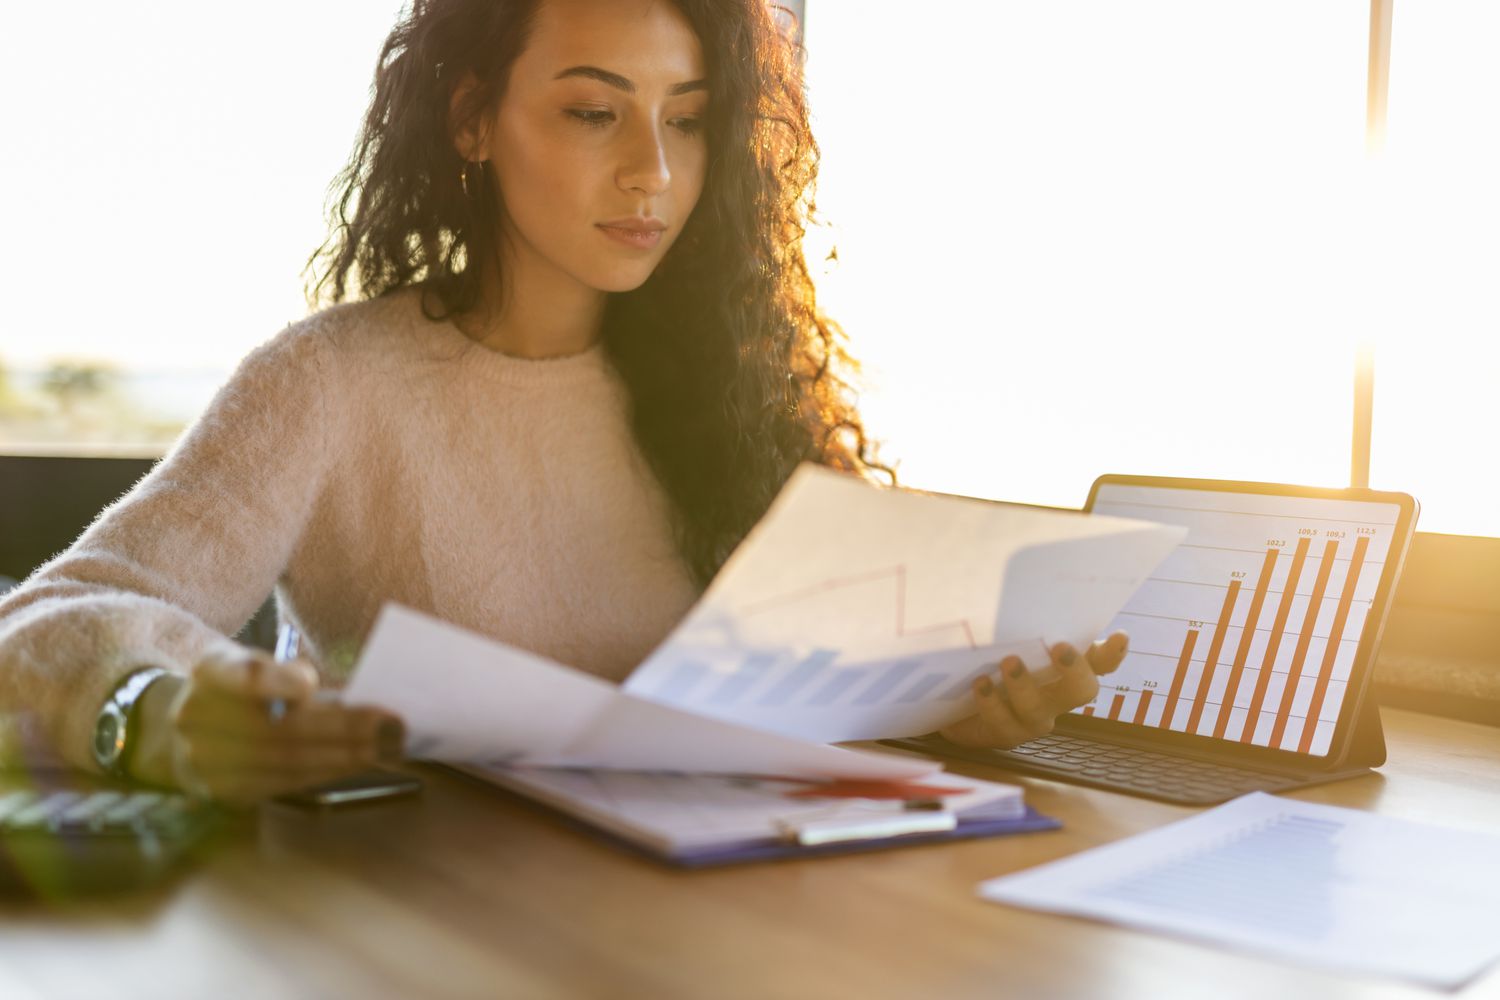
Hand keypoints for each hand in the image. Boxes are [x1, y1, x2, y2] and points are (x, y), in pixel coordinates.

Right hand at [130, 643, 404, 807]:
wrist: (177, 731)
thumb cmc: (236, 689)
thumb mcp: (248, 661)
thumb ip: (281, 670)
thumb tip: (324, 688)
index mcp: (210, 671)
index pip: (240, 675)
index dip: (274, 681)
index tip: (309, 683)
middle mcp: (198, 718)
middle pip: (278, 729)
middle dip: (341, 729)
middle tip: (390, 725)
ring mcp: (205, 761)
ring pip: (285, 762)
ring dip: (342, 756)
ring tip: (385, 746)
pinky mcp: (223, 791)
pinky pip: (283, 784)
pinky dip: (325, 772)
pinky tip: (357, 761)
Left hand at [938, 631, 1129, 748]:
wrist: (953, 696)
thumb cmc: (988, 656)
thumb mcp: (1004, 633)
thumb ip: (1019, 617)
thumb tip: (1018, 577)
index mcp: (1063, 668)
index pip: (1099, 662)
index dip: (1113, 653)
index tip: (1119, 636)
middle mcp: (1056, 696)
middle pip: (1082, 690)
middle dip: (1075, 670)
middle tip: (1059, 646)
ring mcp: (1032, 719)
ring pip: (1039, 710)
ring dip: (1024, 686)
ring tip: (1008, 662)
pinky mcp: (1004, 734)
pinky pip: (1003, 724)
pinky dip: (991, 704)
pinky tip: (980, 684)